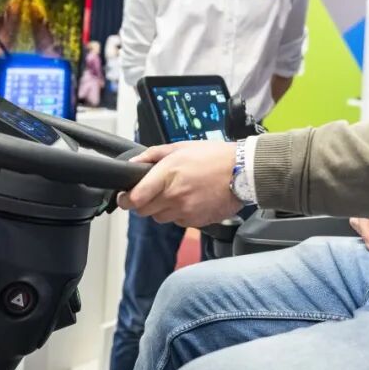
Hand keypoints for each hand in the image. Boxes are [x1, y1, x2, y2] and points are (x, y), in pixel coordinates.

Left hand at [116, 141, 242, 227]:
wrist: (243, 171)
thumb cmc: (215, 156)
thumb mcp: (180, 147)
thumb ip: (152, 155)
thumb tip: (133, 163)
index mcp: (167, 174)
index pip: (135, 198)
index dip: (125, 199)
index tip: (125, 196)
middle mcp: (174, 195)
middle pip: (143, 211)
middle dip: (142, 203)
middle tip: (150, 193)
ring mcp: (185, 210)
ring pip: (159, 218)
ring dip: (160, 209)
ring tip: (175, 194)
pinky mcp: (196, 221)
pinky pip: (177, 222)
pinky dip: (178, 214)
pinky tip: (189, 200)